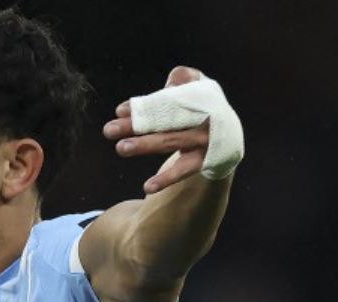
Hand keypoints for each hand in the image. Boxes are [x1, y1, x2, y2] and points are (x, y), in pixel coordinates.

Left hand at [104, 66, 231, 194]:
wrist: (228, 136)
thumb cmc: (202, 108)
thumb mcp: (196, 87)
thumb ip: (182, 78)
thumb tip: (164, 87)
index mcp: (197, 98)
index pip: (165, 101)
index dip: (142, 106)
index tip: (120, 111)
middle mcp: (201, 117)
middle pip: (163, 120)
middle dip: (136, 124)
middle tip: (109, 130)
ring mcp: (203, 140)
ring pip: (170, 141)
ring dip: (144, 145)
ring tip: (121, 148)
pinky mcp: (204, 160)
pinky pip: (183, 170)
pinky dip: (166, 178)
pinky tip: (147, 187)